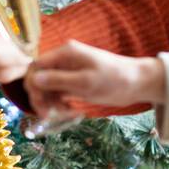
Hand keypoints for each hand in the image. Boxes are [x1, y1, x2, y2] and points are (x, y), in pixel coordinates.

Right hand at [27, 40, 164, 112]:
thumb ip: (58, 80)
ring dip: (49, 102)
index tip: (39, 103)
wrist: (136, 83)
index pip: (36, 66)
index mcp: (65, 53)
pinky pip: (57, 93)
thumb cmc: (114, 79)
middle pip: (39, 78)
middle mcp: (63, 61)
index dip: (32, 84)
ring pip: (46, 88)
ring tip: (63, 114)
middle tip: (49, 115)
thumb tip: (33, 79)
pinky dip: (59, 103)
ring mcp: (68, 72)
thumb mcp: (85, 82)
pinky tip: (68, 111)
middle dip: (40, 96)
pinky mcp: (74, 83)